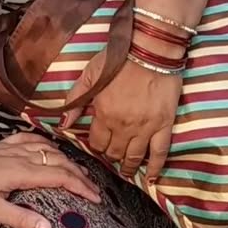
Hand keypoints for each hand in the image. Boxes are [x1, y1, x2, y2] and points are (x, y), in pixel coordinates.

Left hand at [0, 132, 101, 227]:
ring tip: (80, 172)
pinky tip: (50, 148)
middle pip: (60, 162)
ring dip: (67, 160)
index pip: (61, 177)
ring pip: (49, 149)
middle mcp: (22, 156)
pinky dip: (47, 143)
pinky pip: (32, 138)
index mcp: (23, 172)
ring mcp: (14, 147)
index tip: (96, 199)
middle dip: (80, 175)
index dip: (81, 187)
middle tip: (94, 190)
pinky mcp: (5, 144)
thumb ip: (20, 219)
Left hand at [61, 38, 182, 182]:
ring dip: (129, 166)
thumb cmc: (118, 58)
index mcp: (103, 114)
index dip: (96, 145)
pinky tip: (152, 178)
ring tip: (127, 171)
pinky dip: (156, 168)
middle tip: (112, 154)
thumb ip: (75, 100)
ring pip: (135, 156)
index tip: (98, 144)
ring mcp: (145, 127)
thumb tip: (63, 122)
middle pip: (115, 152)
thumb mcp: (90, 75)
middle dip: (111, 156)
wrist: (150, 49)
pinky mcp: (164, 124)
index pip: (96, 143)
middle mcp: (123, 126)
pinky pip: (160, 153)